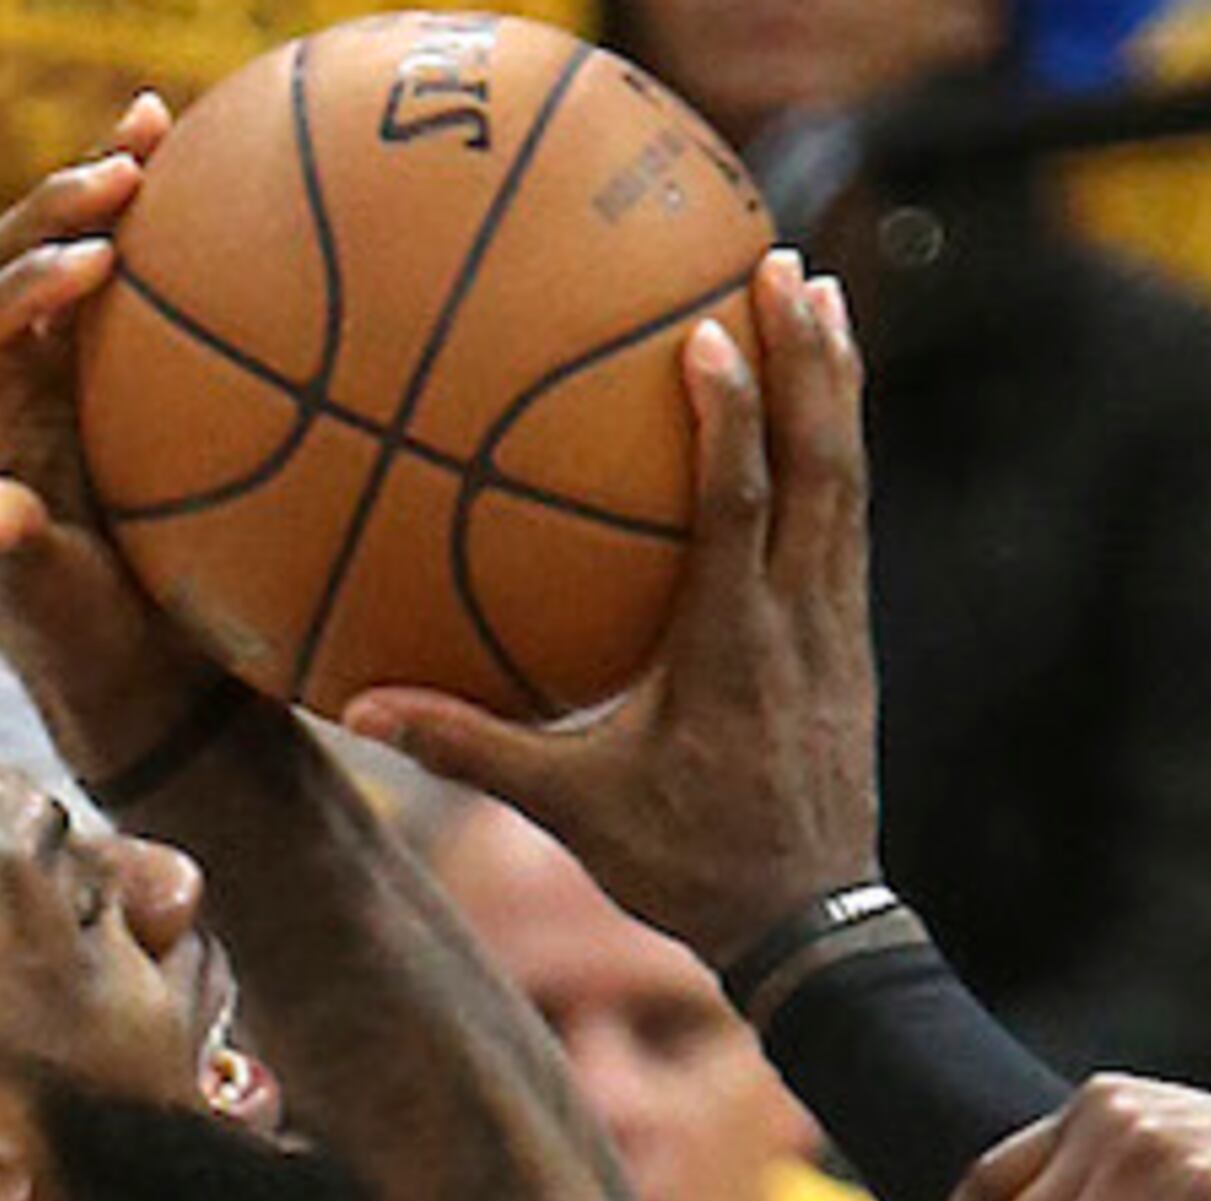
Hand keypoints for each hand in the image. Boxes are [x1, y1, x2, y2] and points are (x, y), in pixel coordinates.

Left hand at [0, 93, 233, 773]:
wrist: (139, 674)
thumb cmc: (92, 655)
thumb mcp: (55, 616)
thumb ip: (15, 559)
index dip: (24, 287)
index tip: (98, 263)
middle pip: (0, 264)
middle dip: (56, 209)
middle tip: (128, 170)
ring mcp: (49, 376)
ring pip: (57, 254)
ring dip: (100, 188)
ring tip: (158, 123)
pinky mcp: (105, 378)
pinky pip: (117, 283)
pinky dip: (147, 224)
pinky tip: (197, 168)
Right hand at [343, 253, 879, 965]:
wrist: (813, 925)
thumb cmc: (688, 867)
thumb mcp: (575, 812)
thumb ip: (473, 750)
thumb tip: (359, 705)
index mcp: (734, 649)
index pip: (736, 512)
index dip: (728, 422)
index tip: (711, 333)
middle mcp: (800, 620)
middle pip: (819, 468)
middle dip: (808, 362)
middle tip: (788, 265)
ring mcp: (837, 627)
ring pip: (847, 483)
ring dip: (837, 388)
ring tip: (823, 295)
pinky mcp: (851, 640)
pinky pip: (847, 521)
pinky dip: (836, 449)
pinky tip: (821, 405)